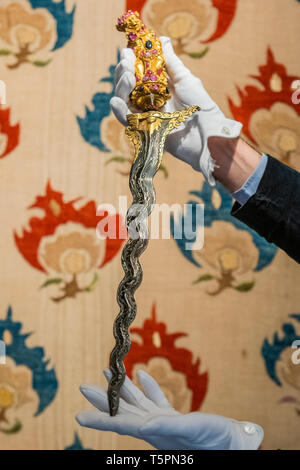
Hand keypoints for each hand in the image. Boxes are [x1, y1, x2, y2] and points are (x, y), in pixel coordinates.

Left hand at [76, 369, 262, 449]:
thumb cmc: (212, 439)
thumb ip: (165, 426)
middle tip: (83, 387)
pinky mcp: (175, 416)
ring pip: (136, 401)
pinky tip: (142, 375)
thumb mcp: (189, 430)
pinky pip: (157, 399)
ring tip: (107, 370)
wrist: (232, 443)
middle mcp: (153, 426)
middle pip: (122, 410)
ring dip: (122, 387)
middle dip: (103, 399)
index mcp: (153, 431)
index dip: (99, 419)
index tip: (78, 415)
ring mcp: (162, 420)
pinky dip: (148, 386)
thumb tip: (141, 428)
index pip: (120, 424)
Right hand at [110, 36, 241, 185]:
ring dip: (121, 86)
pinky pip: (126, 119)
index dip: (131, 60)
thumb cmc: (200, 106)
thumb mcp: (186, 80)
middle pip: (127, 84)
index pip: (138, 71)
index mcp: (158, 86)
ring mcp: (145, 114)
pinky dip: (119, 110)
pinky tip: (116, 100)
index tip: (128, 50)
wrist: (206, 134)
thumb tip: (162, 39)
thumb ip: (171, 62)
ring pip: (124, 99)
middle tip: (126, 61)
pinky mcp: (143, 130)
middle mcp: (149, 99)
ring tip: (128, 76)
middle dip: (123, 70)